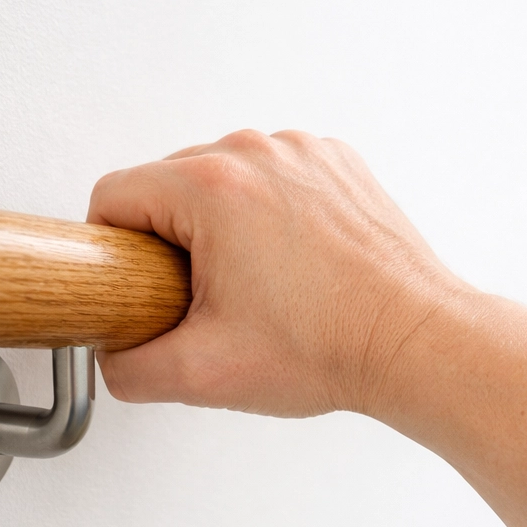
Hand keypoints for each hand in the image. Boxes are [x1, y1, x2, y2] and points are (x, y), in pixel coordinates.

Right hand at [87, 130, 462, 416]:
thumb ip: (128, 368)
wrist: (412, 340)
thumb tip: (115, 355)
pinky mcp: (336, 163)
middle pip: (167, 184)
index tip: (141, 283)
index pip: (114, 196)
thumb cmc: (331, 347)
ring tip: (260, 281)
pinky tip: (293, 260)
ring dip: (223, 222)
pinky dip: (271, 210)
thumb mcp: (203, 373)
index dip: (114, 249)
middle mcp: (258, 153)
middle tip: (208, 296)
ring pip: (222, 177)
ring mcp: (303, 152)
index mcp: (213, 187)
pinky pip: (274, 176)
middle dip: (171, 239)